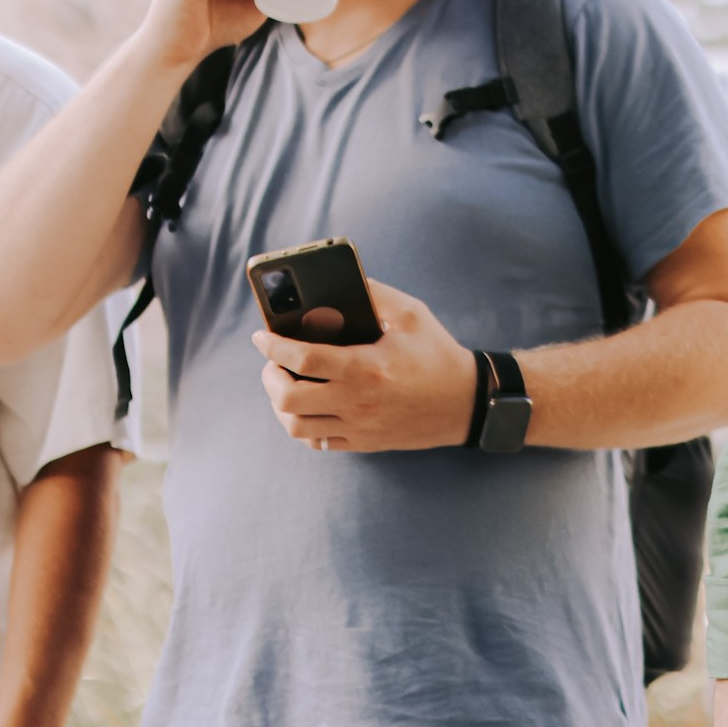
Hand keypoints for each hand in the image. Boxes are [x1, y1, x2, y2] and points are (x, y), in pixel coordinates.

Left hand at [252, 280, 477, 452]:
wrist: (465, 401)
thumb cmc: (437, 354)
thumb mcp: (412, 315)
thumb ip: (375, 295)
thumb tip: (339, 284)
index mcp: (367, 367)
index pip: (303, 358)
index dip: (273, 346)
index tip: (262, 337)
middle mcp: (358, 401)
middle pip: (288, 398)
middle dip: (270, 377)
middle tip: (273, 363)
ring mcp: (359, 427)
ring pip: (296, 425)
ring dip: (281, 404)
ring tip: (286, 385)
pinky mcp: (363, 442)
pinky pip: (317, 442)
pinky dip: (303, 424)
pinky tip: (308, 406)